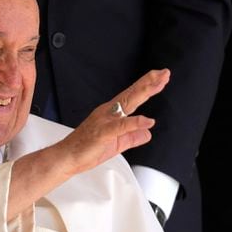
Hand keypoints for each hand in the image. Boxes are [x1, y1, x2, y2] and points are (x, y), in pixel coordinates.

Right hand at [7, 69, 169, 219]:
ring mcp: (105, 121)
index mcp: (111, 113)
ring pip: (127, 104)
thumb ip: (133, 137)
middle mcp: (109, 113)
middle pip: (132, 94)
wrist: (67, 157)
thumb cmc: (86, 149)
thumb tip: (147, 133)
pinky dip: (134, 122)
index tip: (160, 78)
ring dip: (143, 93)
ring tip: (158, 85)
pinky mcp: (103, 132)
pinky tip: (147, 120)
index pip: (132, 96)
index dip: (147, 86)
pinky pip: (121, 126)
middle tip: (164, 73)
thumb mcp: (117, 144)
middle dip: (149, 83)